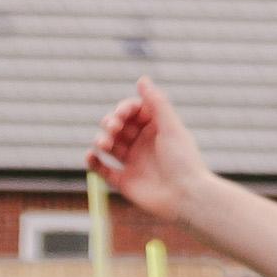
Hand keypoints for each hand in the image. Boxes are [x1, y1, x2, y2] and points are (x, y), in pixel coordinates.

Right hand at [83, 76, 208, 212]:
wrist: (186, 197)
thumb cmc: (183, 161)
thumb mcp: (170, 127)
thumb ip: (156, 102)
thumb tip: (142, 79)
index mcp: (156, 128)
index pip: (133, 111)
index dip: (124, 109)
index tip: (122, 114)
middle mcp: (143, 143)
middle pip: (118, 126)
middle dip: (111, 123)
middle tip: (114, 129)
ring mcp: (133, 162)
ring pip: (108, 145)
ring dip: (101, 140)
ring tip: (104, 144)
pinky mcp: (124, 181)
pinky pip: (102, 169)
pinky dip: (93, 162)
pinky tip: (91, 156)